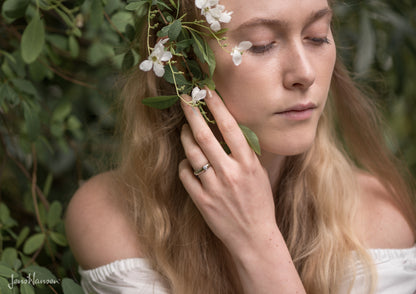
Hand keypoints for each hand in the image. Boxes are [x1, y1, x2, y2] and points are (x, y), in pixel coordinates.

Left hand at [178, 89, 276, 255]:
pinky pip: (186, 174)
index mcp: (248, 163)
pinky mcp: (202, 201)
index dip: (216, 106)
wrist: (254, 237)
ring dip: (185, 137)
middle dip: (192, 113)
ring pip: (192, 153)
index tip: (206, 91)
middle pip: (205, 136)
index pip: (230, 127)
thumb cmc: (259, 202)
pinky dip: (185, 164)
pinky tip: (189, 161)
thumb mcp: (258, 173)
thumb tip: (229, 127)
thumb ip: (245, 151)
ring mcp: (214, 187)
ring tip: (185, 129)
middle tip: (184, 99)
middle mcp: (230, 173)